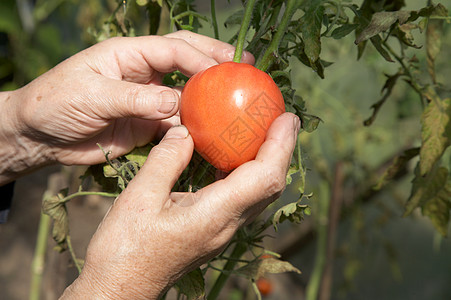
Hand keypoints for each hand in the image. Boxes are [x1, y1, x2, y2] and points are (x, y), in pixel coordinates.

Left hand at [0, 31, 253, 183]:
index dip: (201, 58)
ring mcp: (148, 98)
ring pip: (187, 94)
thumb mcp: (93, 95)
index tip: (225, 71)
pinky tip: (213, 130)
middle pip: (187, 59)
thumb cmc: (55, 103)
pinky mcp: (148, 124)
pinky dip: (195, 127)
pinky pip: (178, 123)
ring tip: (237, 101)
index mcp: (129, 54)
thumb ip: (136, 98)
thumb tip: (178, 103)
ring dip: (210, 98)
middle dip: (216, 61)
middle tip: (244, 65)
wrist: (39, 136)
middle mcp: (144, 72)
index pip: (173, 49)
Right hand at [61, 112, 299, 298]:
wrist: (122, 286)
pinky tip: (231, 156)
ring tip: (262, 131)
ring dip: (267, 160)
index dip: (280, 146)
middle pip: (270, 185)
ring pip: (259, 192)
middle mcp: (227, 225)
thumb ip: (166, 160)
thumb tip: (185, 131)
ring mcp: (223, 231)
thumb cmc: (125, 249)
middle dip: (281, 149)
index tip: (287, 118)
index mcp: (214, 215)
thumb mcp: (139, 198)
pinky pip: (241, 197)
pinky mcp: (214, 230)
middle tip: (280, 118)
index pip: (264, 178)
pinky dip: (246, 172)